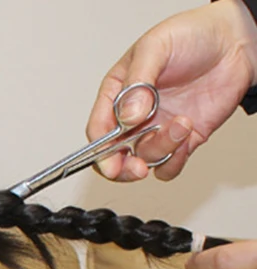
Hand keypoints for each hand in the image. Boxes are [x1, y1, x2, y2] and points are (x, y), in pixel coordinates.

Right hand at [87, 0, 256, 180]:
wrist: (234, 42)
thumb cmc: (192, 36)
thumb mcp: (156, 47)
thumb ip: (137, 83)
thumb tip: (127, 117)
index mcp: (117, 94)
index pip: (99, 130)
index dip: (101, 150)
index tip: (112, 161)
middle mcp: (133, 117)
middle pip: (114, 156)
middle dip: (123, 168)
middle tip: (137, 168)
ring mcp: (156, 130)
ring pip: (144, 160)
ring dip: (162, 149)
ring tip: (182, 124)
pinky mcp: (180, 140)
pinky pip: (168, 167)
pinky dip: (174, 161)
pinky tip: (186, 136)